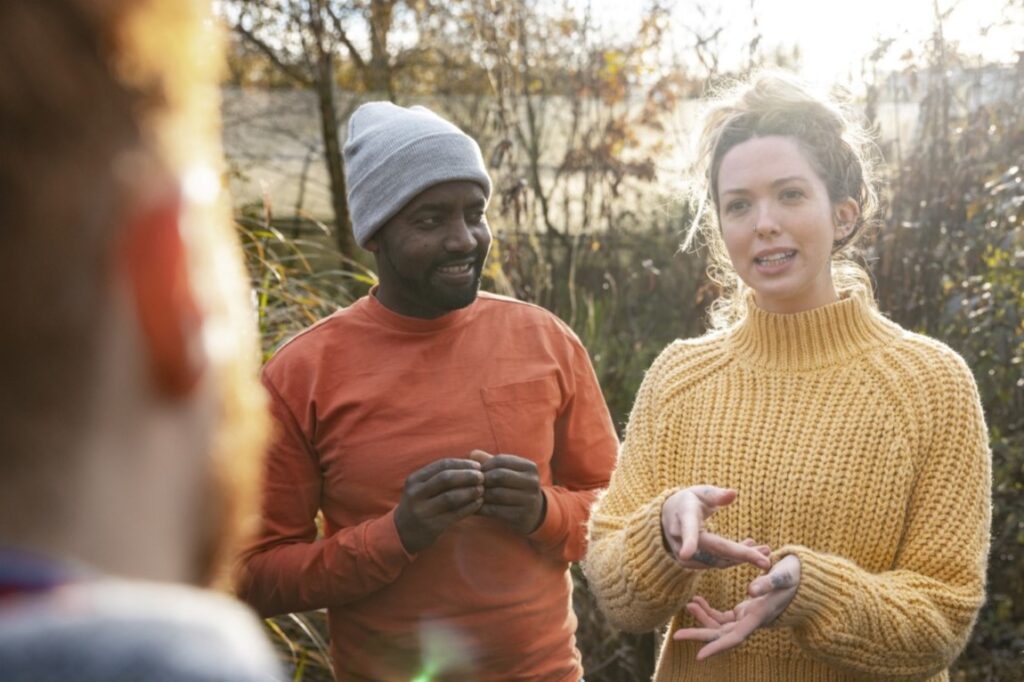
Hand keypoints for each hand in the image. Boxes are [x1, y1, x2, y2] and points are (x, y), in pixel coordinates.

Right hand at [394, 458, 484, 553]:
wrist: (401, 532)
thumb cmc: (419, 504)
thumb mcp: (421, 487)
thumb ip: (440, 475)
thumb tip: (471, 463)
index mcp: (415, 479)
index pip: (442, 465)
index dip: (462, 464)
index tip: (477, 465)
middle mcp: (416, 494)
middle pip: (445, 479)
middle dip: (467, 476)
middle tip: (482, 477)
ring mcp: (423, 511)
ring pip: (450, 497)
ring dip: (469, 492)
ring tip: (482, 490)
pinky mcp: (432, 526)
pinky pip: (454, 514)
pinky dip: (469, 507)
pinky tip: (478, 503)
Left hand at [468, 449, 544, 534]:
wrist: (532, 513)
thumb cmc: (514, 486)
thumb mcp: (507, 471)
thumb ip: (490, 461)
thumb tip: (472, 454)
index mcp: (530, 467)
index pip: (501, 460)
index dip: (484, 465)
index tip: (474, 471)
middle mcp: (532, 482)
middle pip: (499, 476)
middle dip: (482, 479)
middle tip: (471, 483)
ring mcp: (529, 500)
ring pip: (496, 494)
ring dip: (480, 494)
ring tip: (470, 494)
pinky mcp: (521, 516)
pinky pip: (495, 510)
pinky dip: (481, 508)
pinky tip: (473, 507)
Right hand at [661, 485, 769, 570]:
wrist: (668, 517)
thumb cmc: (688, 501)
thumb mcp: (700, 492)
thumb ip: (716, 495)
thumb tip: (733, 494)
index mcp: (684, 516)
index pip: (687, 530)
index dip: (688, 542)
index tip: (686, 554)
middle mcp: (680, 538)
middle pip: (712, 550)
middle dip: (740, 556)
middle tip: (766, 561)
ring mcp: (683, 553)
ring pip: (717, 561)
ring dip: (742, 558)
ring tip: (765, 551)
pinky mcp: (690, 563)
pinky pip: (715, 564)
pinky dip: (734, 560)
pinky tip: (750, 551)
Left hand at [673, 554, 800, 659]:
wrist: (803, 578)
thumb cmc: (795, 576)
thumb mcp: (783, 576)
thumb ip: (768, 582)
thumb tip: (750, 591)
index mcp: (758, 616)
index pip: (734, 637)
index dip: (717, 647)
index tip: (699, 656)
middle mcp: (751, 621)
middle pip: (722, 634)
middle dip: (699, 635)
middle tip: (676, 635)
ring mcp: (747, 617)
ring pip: (720, 625)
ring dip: (702, 618)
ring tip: (688, 604)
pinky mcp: (745, 611)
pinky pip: (723, 617)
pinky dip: (709, 611)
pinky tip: (697, 601)